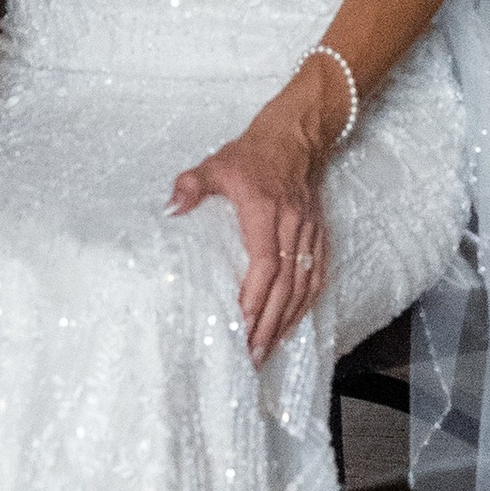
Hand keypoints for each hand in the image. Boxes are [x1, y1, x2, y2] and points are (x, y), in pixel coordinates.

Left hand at [169, 73, 337, 365]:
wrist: (296, 136)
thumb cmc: (252, 154)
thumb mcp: (216, 163)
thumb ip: (192, 185)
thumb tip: (171, 208)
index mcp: (265, 209)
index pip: (265, 262)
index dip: (256, 296)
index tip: (244, 324)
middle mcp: (292, 224)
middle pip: (286, 283)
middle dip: (270, 322)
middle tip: (253, 354)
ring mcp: (309, 231)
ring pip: (303, 284)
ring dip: (288, 320)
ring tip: (268, 349)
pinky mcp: (319, 235)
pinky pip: (316, 276)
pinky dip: (305, 304)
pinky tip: (291, 324)